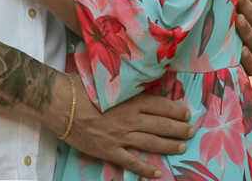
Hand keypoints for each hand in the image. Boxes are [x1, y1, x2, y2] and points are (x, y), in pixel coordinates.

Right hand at [62, 75, 194, 178]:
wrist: (61, 105)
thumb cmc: (80, 89)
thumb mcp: (107, 81)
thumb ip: (124, 85)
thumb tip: (136, 79)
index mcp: (130, 101)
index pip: (160, 105)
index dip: (176, 110)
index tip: (186, 113)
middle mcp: (130, 120)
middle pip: (161, 125)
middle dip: (179, 129)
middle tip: (191, 131)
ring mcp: (120, 137)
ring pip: (152, 143)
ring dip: (169, 146)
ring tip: (182, 147)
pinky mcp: (109, 151)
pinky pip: (132, 162)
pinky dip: (146, 169)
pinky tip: (158, 173)